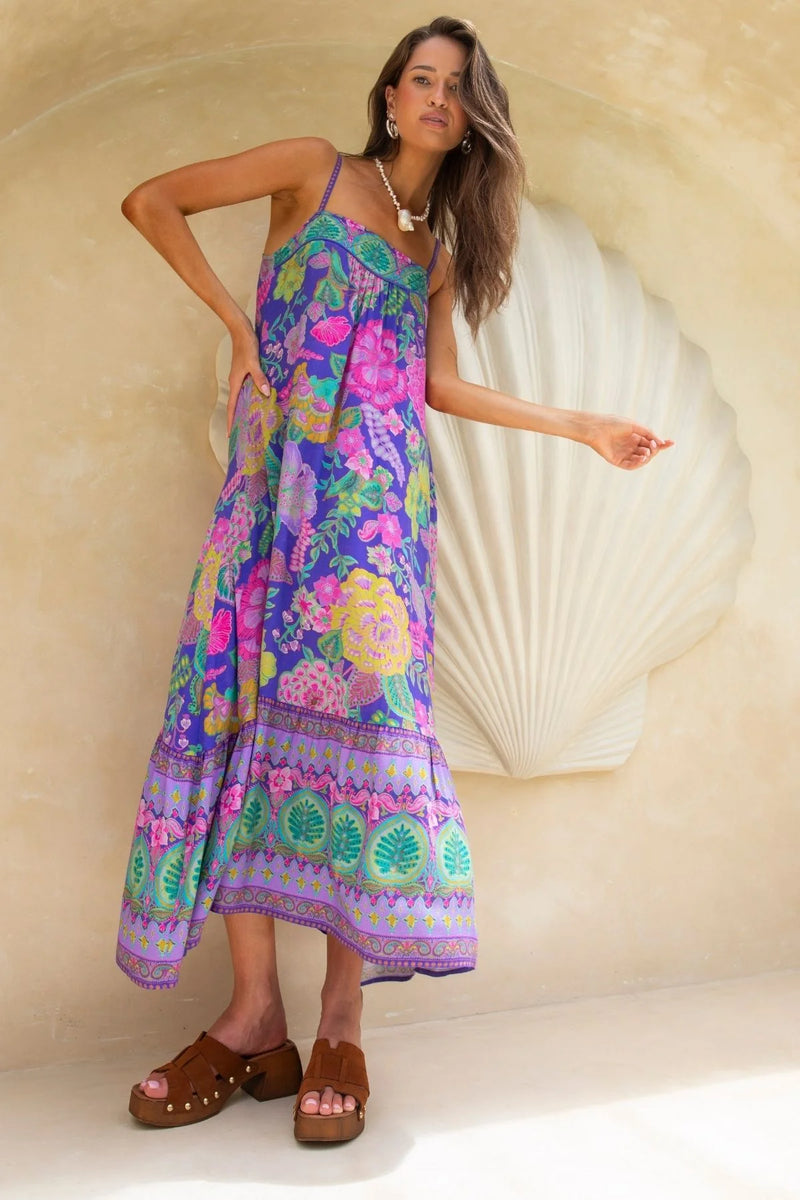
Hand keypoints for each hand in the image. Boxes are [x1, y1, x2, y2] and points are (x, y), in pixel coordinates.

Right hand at [227, 319, 271, 435]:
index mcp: (235, 382)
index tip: (230, 435)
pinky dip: (250, 396)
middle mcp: (235, 382)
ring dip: (244, 407)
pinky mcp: (244, 371)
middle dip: (237, 418)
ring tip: (250, 420)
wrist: (240, 330)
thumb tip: (265, 393)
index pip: (232, 406)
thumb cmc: (246, 345)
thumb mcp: (254, 362)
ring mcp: (239, 376)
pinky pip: (246, 388)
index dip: (231, 421)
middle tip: (242, 433)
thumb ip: (259, 377)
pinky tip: (259, 399)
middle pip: (235, 404)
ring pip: (241, 396)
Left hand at [586, 414, 673, 469]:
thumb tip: (660, 443)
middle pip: (647, 451)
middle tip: (654, 446)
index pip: (650, 442)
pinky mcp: (617, 461)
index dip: (661, 444)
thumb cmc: (614, 424)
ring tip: (647, 452)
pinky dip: (638, 463)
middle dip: (654, 450)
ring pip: (640, 460)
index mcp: (634, 436)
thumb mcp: (635, 426)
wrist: (596, 428)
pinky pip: (630, 465)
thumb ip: (648, 433)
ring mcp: (623, 454)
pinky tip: (642, 458)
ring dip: (647, 457)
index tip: (671, 442)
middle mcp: (629, 446)